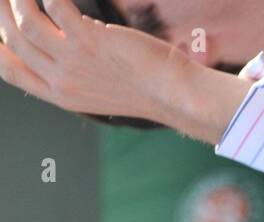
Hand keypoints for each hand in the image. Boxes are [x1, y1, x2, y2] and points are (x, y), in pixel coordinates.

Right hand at [0, 0, 179, 121]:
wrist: (172, 95)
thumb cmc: (142, 88)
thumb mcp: (98, 88)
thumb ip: (73, 69)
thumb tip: (59, 33)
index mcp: (60, 95)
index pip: (11, 72)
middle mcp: (62, 81)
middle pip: (14, 42)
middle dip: (2, 13)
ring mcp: (74, 61)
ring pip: (26, 23)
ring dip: (19, 0)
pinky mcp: (90, 41)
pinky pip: (56, 7)